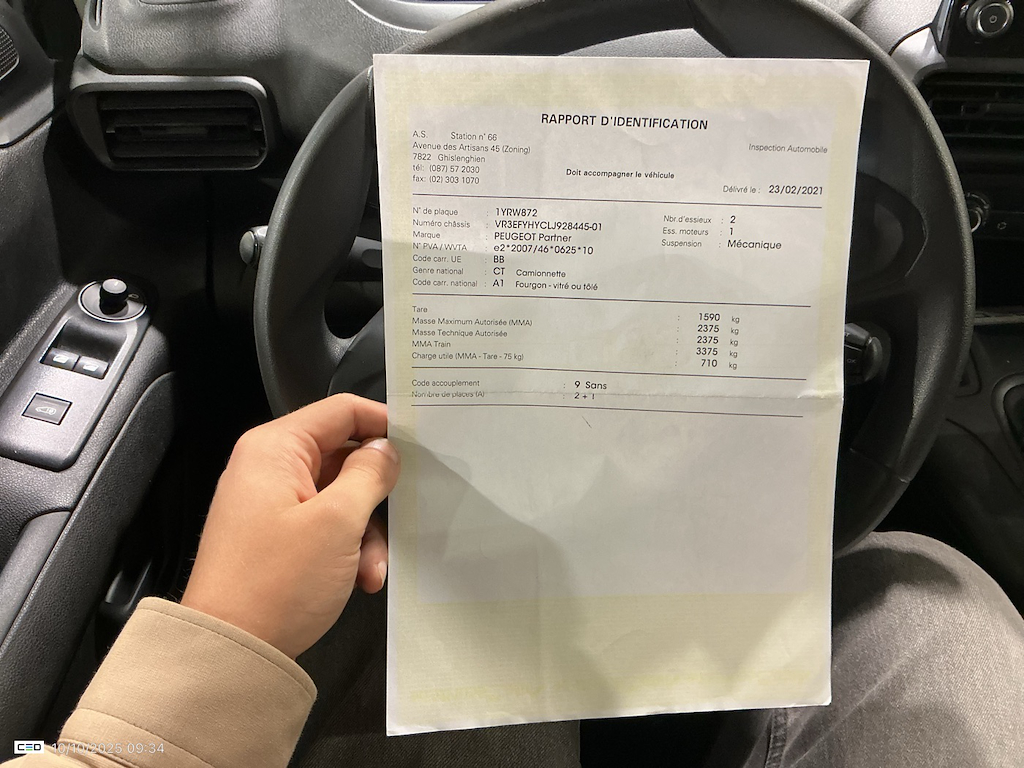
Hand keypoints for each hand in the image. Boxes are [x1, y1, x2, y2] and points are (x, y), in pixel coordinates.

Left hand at [181, 394, 398, 657]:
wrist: (229, 652)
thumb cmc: (279, 580)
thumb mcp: (337, 522)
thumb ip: (369, 474)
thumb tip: (386, 449)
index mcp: (276, 448)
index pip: (342, 411)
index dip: (384, 423)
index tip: (423, 446)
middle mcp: (269, 468)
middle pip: (344, 457)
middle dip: (376, 494)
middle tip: (405, 517)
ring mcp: (271, 504)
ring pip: (340, 498)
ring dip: (365, 533)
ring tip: (371, 569)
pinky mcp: (275, 538)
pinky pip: (324, 528)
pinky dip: (347, 551)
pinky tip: (359, 581)